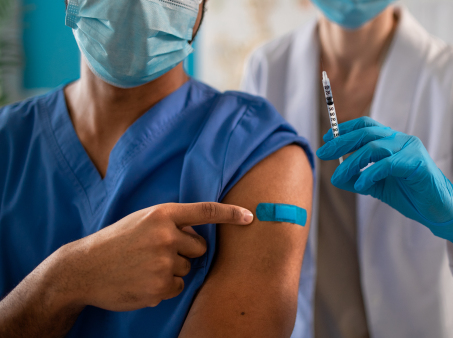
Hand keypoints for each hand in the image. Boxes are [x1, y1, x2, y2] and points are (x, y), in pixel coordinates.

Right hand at [53, 202, 253, 310]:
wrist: (83, 269)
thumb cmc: (115, 242)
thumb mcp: (141, 221)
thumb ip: (171, 223)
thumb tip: (201, 234)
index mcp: (161, 214)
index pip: (205, 211)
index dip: (230, 214)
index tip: (250, 216)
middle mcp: (165, 235)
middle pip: (200, 247)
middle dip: (186, 252)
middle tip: (156, 253)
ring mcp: (163, 262)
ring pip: (188, 269)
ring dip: (172, 270)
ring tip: (143, 267)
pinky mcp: (160, 286)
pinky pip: (178, 287)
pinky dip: (165, 287)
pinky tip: (142, 281)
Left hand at [317, 117, 452, 251]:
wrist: (439, 211)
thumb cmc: (411, 196)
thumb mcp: (379, 187)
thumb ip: (359, 179)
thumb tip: (335, 177)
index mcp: (393, 142)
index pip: (366, 126)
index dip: (344, 129)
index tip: (325, 139)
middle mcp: (402, 140)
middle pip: (366, 133)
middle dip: (341, 142)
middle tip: (323, 153)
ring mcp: (410, 149)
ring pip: (374, 147)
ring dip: (352, 162)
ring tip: (338, 177)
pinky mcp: (417, 163)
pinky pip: (388, 164)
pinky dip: (370, 174)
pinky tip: (360, 184)